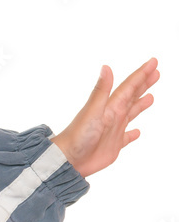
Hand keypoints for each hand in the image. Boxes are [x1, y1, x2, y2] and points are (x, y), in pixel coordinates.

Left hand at [49, 58, 159, 178]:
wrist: (67, 159)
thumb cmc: (78, 135)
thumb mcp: (93, 110)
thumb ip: (101, 90)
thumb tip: (106, 67)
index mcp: (110, 106)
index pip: (129, 86)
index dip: (141, 74)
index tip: (153, 62)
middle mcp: (112, 116)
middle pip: (131, 96)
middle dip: (143, 84)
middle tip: (155, 73)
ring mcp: (113, 130)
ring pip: (131, 114)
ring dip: (140, 105)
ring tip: (150, 97)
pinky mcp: (112, 145)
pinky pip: (126, 138)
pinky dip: (132, 134)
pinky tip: (137, 132)